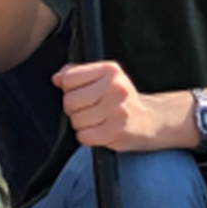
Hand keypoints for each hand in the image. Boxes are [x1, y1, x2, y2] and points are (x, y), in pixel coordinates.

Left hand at [53, 60, 182, 151]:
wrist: (150, 120)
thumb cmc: (121, 99)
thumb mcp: (103, 78)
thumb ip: (78, 74)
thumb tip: (57, 78)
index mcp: (110, 70)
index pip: (69, 78)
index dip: (70, 89)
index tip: (83, 94)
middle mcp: (115, 87)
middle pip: (70, 101)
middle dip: (75, 109)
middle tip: (90, 110)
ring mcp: (117, 110)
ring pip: (76, 120)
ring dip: (82, 125)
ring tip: (97, 121)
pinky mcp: (115, 131)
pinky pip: (84, 136)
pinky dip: (88, 137)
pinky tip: (100, 132)